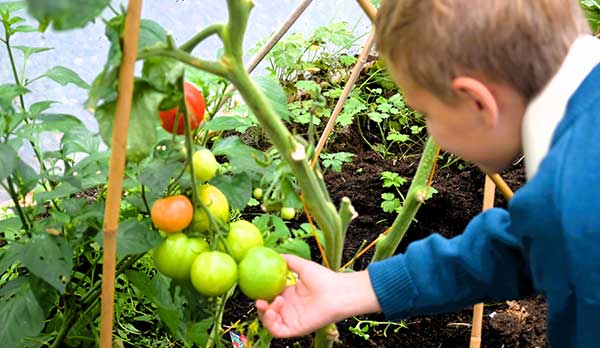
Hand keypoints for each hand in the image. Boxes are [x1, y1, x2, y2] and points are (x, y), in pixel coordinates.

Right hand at [256, 254, 380, 337]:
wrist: (339, 292)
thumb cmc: (325, 278)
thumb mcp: (303, 266)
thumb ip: (289, 261)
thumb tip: (276, 254)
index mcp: (290, 295)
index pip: (271, 297)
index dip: (262, 294)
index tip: (256, 288)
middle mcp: (290, 309)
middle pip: (268, 312)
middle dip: (260, 307)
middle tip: (259, 300)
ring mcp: (292, 320)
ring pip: (271, 323)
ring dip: (265, 315)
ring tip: (272, 304)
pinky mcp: (296, 329)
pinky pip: (277, 331)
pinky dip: (271, 323)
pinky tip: (273, 311)